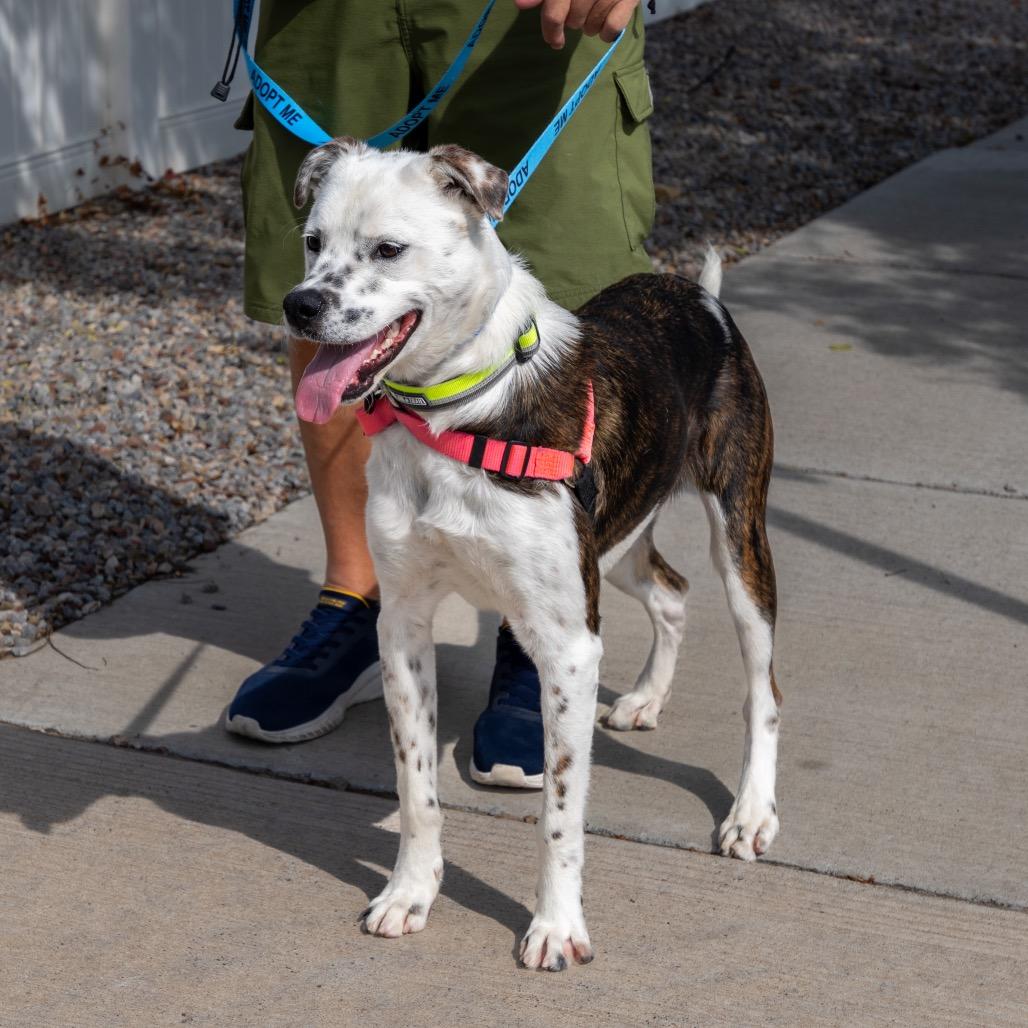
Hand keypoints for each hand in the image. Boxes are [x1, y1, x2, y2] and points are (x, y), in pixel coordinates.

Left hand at [514, 0, 640, 49]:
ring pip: (591, 27)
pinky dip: (607, 34)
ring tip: (592, 16)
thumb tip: (521, 4)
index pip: (554, 14)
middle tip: (579, 14)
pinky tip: (605, 29)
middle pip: (573, 22)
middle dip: (573, 22)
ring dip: (589, 27)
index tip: (554, 42)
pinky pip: (612, 28)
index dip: (551, 31)